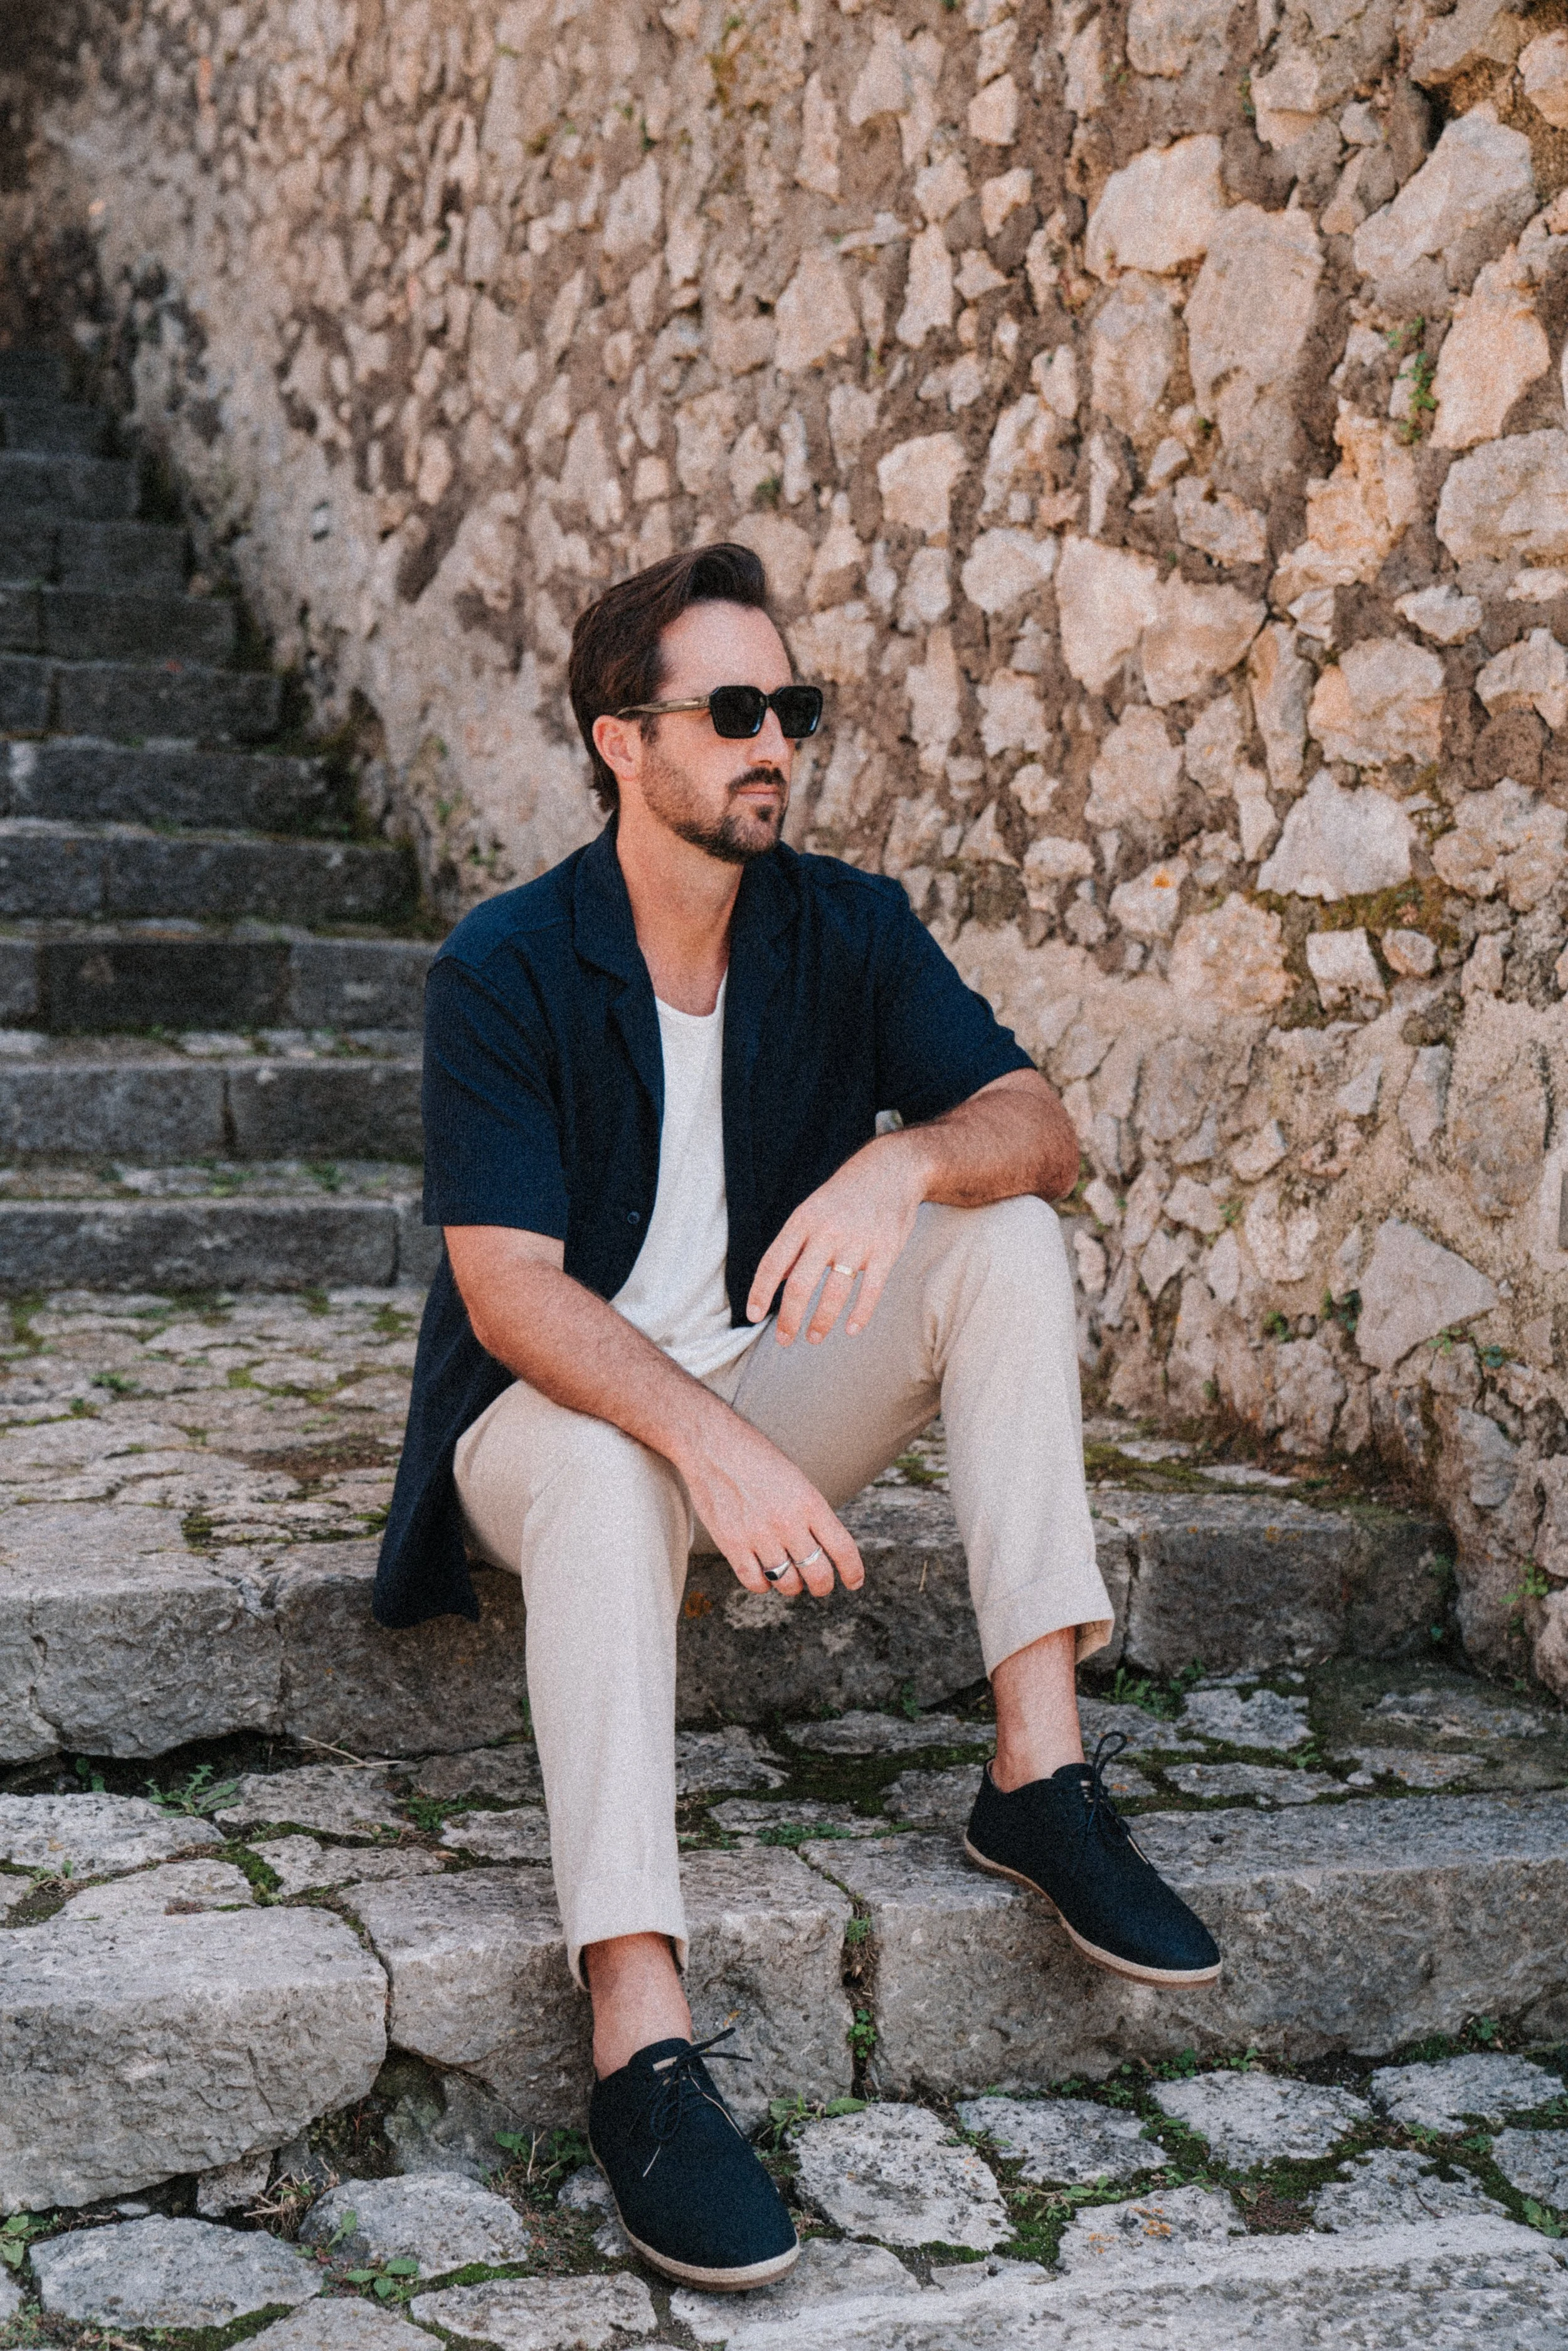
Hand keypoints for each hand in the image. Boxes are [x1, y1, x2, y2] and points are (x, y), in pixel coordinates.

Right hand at [679, 1408, 863, 1600]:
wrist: (713, 1444)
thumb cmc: (755, 1458)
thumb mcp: (795, 1478)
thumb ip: (810, 1512)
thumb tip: (822, 1546)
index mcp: (809, 1501)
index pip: (842, 1547)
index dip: (853, 1571)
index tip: (854, 1582)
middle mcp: (787, 1521)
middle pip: (817, 1573)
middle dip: (822, 1586)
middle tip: (819, 1585)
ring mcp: (759, 1534)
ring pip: (787, 1583)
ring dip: (792, 1586)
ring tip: (789, 1579)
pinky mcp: (732, 1544)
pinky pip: (754, 1582)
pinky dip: (763, 1585)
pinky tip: (763, 1575)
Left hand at [746, 1132, 926, 1346]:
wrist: (891, 1169)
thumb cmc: (845, 1195)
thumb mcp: (811, 1211)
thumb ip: (794, 1245)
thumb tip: (774, 1280)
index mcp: (803, 1221)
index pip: (773, 1263)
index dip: (760, 1292)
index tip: (753, 1315)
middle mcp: (826, 1232)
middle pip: (799, 1285)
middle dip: (789, 1318)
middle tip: (784, 1340)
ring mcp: (857, 1242)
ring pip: (833, 1293)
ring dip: (820, 1322)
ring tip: (813, 1337)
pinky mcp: (885, 1250)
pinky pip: (870, 1290)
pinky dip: (860, 1314)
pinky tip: (850, 1329)